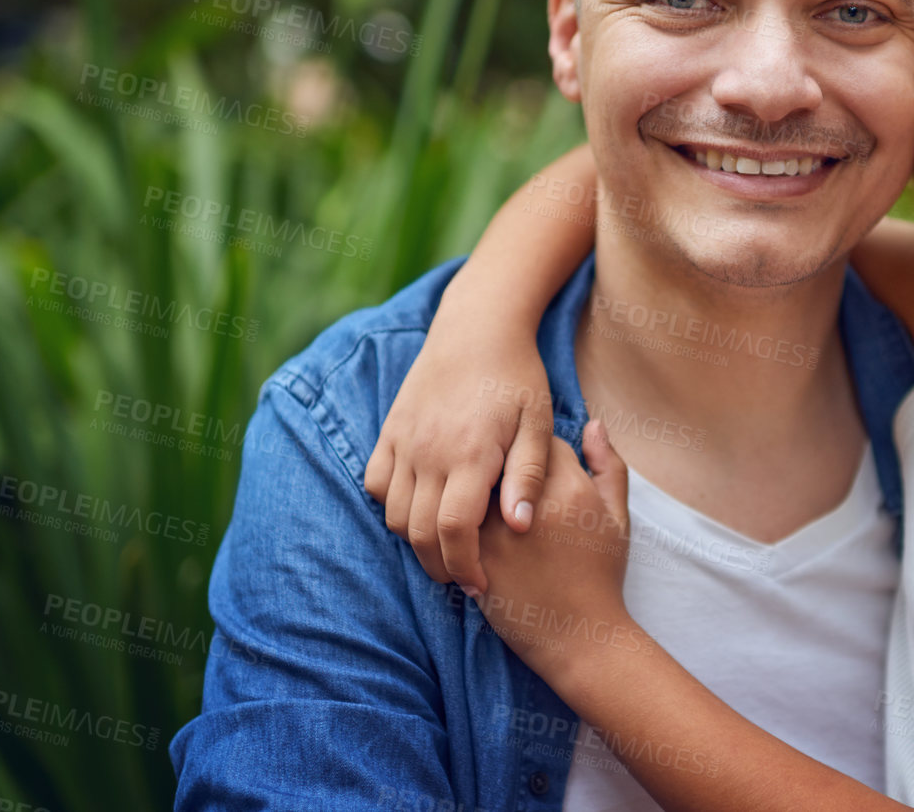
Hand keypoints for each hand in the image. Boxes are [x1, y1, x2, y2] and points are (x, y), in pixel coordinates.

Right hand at [363, 288, 556, 595]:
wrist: (477, 328)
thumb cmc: (517, 378)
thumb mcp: (538, 425)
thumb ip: (528, 476)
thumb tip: (521, 526)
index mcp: (470, 454)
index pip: (453, 530)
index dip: (463, 566)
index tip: (480, 585)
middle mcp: (429, 452)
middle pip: (417, 531)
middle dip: (439, 565)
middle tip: (464, 578)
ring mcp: (404, 441)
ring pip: (392, 513)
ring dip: (415, 539)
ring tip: (445, 546)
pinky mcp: (390, 431)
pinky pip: (375, 483)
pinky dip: (390, 505)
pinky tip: (419, 507)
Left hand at [477, 421, 643, 684]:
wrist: (578, 636)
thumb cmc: (601, 575)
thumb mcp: (618, 517)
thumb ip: (608, 465)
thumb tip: (593, 423)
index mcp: (570, 488)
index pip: (539, 440)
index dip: (535, 449)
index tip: (534, 464)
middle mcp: (531, 505)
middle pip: (501, 457)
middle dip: (502, 463)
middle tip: (505, 476)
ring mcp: (498, 531)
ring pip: (474, 484)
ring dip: (477, 485)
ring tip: (484, 496)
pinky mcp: (474, 556)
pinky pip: (455, 518)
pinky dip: (459, 514)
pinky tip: (468, 523)